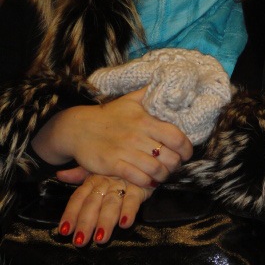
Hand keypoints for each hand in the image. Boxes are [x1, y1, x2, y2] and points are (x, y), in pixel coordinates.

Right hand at [32, 87, 192, 187]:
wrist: (78, 128)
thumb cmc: (109, 115)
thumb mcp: (131, 100)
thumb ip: (150, 93)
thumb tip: (167, 81)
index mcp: (145, 120)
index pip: (176, 136)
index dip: (187, 148)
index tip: (186, 153)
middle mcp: (137, 136)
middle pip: (169, 157)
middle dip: (176, 165)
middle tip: (174, 166)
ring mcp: (125, 151)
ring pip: (155, 170)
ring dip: (163, 176)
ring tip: (162, 174)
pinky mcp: (112, 164)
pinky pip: (137, 178)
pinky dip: (146, 182)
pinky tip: (147, 180)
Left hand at [58, 174, 152, 246]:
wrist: (144, 155)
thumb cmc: (118, 166)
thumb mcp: (98, 167)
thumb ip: (79, 174)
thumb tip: (59, 175)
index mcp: (94, 179)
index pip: (79, 197)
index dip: (71, 213)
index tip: (64, 230)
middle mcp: (106, 182)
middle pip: (93, 203)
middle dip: (85, 222)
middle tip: (80, 241)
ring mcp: (122, 185)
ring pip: (111, 204)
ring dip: (105, 221)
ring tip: (100, 238)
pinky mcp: (140, 188)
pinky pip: (133, 200)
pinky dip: (129, 211)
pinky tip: (124, 223)